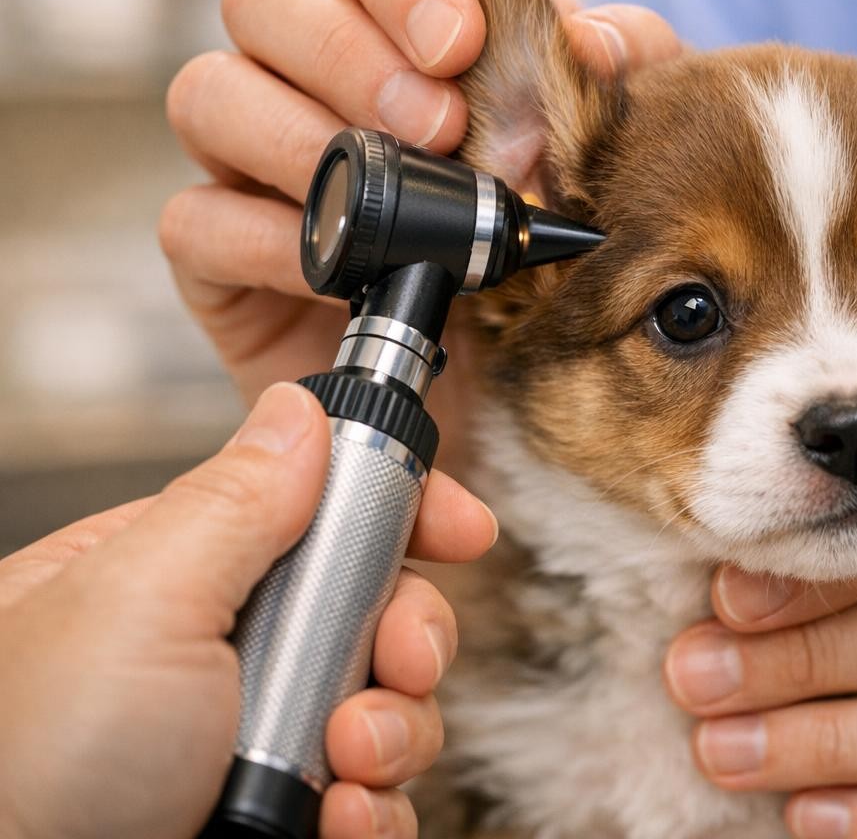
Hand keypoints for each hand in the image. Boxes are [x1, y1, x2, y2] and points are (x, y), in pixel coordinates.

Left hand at [0, 383, 498, 838]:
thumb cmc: (27, 770)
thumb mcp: (137, 602)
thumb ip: (235, 500)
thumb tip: (300, 411)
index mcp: (170, 578)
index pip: (313, 511)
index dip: (399, 513)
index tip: (461, 529)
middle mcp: (218, 659)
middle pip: (374, 610)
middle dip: (405, 638)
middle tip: (397, 662)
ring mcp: (252, 745)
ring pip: (389, 708)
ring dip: (391, 734)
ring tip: (343, 763)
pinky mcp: (283, 818)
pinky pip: (378, 798)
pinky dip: (375, 811)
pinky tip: (337, 819)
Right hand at [161, 0, 680, 476]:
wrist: (499, 386)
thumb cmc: (548, 246)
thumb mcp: (613, 151)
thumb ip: (627, 76)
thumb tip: (595, 40)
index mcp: (412, 18)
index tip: (459, 43)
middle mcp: (316, 67)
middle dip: (349, 53)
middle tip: (436, 129)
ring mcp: (255, 155)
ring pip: (211, 92)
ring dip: (301, 139)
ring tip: (394, 204)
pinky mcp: (220, 249)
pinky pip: (197, 220)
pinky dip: (270, 244)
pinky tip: (343, 275)